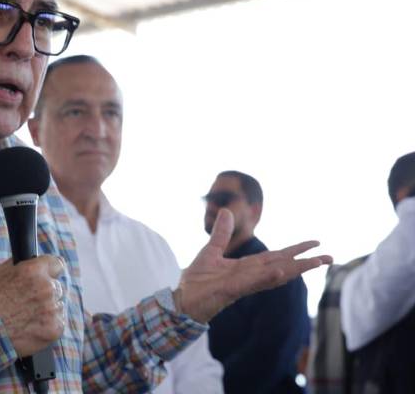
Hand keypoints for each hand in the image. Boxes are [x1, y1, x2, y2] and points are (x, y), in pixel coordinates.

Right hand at [0, 255, 65, 356]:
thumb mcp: (2, 272)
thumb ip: (25, 266)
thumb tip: (36, 262)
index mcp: (35, 270)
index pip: (57, 264)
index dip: (51, 272)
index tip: (49, 277)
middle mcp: (47, 287)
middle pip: (58, 287)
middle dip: (47, 294)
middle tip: (30, 302)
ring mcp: (52, 309)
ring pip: (59, 306)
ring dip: (48, 310)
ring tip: (28, 317)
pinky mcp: (54, 328)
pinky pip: (58, 324)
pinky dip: (48, 327)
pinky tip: (32, 327)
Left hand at [174, 209, 331, 322]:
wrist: (182, 301)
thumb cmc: (196, 281)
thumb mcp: (210, 251)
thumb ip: (221, 234)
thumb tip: (225, 211)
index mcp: (246, 267)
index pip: (276, 257)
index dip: (294, 250)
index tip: (315, 244)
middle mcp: (249, 276)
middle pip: (282, 266)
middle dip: (305, 262)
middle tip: (330, 257)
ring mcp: (243, 284)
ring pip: (274, 275)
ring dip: (294, 269)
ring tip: (317, 263)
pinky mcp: (231, 290)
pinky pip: (252, 283)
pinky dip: (267, 277)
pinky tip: (281, 271)